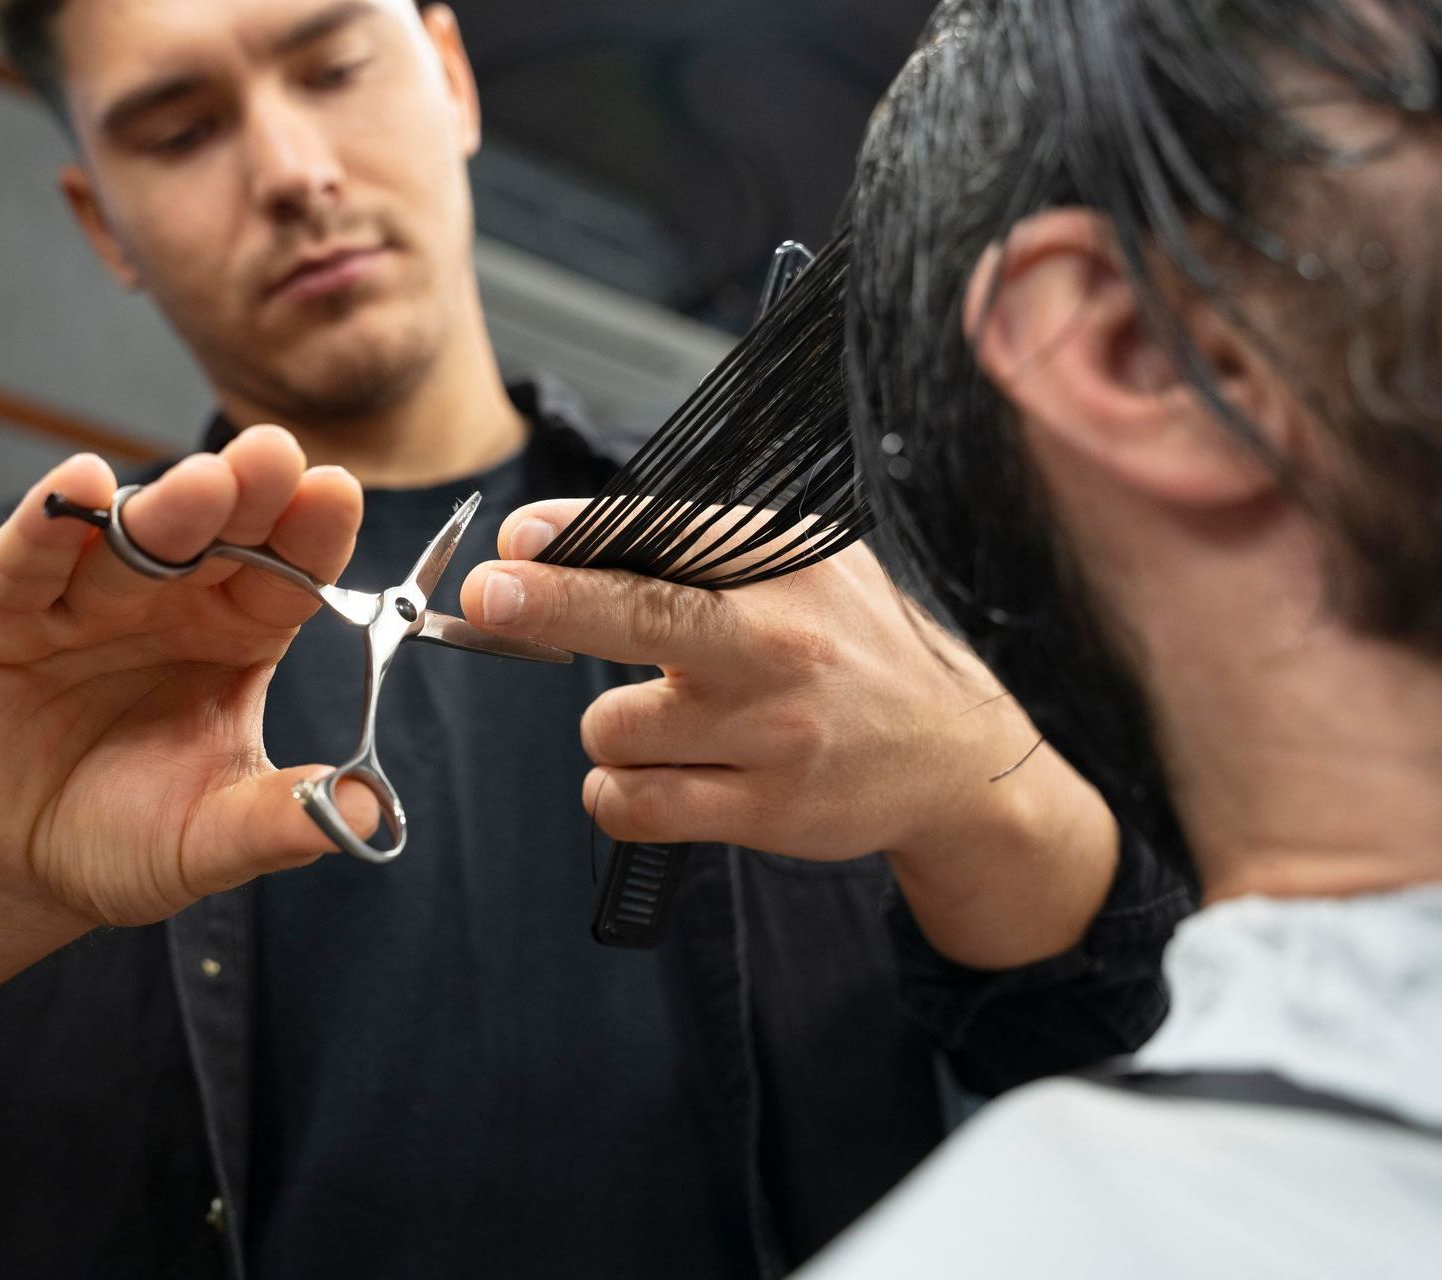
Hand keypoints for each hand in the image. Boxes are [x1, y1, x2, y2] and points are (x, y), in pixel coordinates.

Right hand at [0, 425, 375, 928]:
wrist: (1, 869)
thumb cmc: (119, 838)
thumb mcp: (209, 841)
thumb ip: (278, 822)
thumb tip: (368, 815)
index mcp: (238, 632)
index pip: (287, 570)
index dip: (312, 531)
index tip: (338, 493)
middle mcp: (169, 600)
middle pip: (217, 534)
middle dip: (248, 494)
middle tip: (276, 457)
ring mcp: (83, 598)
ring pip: (129, 539)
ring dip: (167, 507)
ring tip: (204, 483)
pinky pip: (28, 561)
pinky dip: (49, 523)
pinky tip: (80, 483)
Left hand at [459, 501, 1118, 968]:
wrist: (953, 757)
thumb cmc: (851, 649)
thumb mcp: (803, 569)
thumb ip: (696, 550)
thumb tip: (555, 541)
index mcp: (788, 565)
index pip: (670, 533)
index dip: (580, 533)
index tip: (518, 536)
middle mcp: (782, 642)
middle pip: (641, 614)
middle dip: (551, 602)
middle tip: (487, 598)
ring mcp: (774, 732)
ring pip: (615, 726)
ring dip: (611, 728)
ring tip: (664, 723)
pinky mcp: (765, 809)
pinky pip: (634, 805)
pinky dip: (614, 793)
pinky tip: (644, 777)